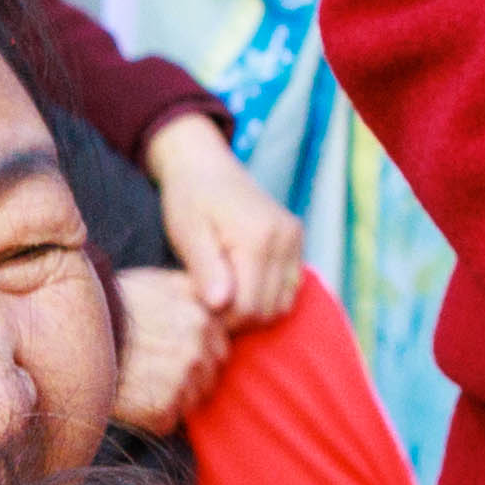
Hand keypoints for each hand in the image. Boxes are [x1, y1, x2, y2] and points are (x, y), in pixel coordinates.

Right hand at [110, 267, 207, 435]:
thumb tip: (221, 305)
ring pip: (191, 401)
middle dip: (188, 377)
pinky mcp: (163, 410)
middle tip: (151, 367)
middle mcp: (200, 349)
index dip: (196, 352)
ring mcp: (183, 381)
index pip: (220, 348)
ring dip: (172, 396)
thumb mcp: (158, 284)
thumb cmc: (113, 307)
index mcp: (204, 317)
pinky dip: (152, 415)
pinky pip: (168, 420)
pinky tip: (131, 395)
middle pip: (209, 377)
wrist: (71, 337)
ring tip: (139, 379)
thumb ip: (194, 295)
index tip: (168, 350)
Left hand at [145, 117, 309, 336]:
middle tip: (208, 300)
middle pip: (267, 309)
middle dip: (237, 316)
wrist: (205, 165)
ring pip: (282, 304)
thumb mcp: (187, 234)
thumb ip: (205, 269)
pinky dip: (267, 294)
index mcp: (258, 238)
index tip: (199, 306)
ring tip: (224, 291)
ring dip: (254, 308)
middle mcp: (285, 239)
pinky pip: (290, 288)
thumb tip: (220, 306)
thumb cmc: (189, 199)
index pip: (248, 307)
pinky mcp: (297, 241)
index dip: (222, 318)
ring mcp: (295, 239)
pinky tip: (242, 283)